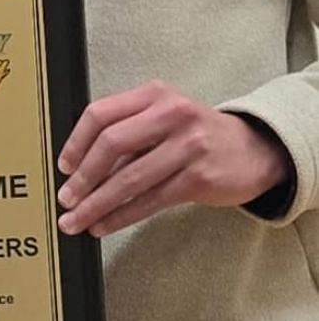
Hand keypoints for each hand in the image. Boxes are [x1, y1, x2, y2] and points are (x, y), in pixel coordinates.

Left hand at [56, 82, 291, 238]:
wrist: (255, 151)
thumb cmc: (198, 136)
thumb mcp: (164, 118)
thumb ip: (128, 132)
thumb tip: (79, 167)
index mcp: (154, 95)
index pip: (101, 113)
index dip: (76, 143)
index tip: (64, 167)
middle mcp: (171, 114)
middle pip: (111, 144)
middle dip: (83, 177)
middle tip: (66, 199)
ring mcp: (188, 146)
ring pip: (129, 179)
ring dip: (97, 204)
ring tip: (77, 220)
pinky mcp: (198, 178)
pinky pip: (150, 201)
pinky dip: (122, 216)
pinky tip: (105, 224)